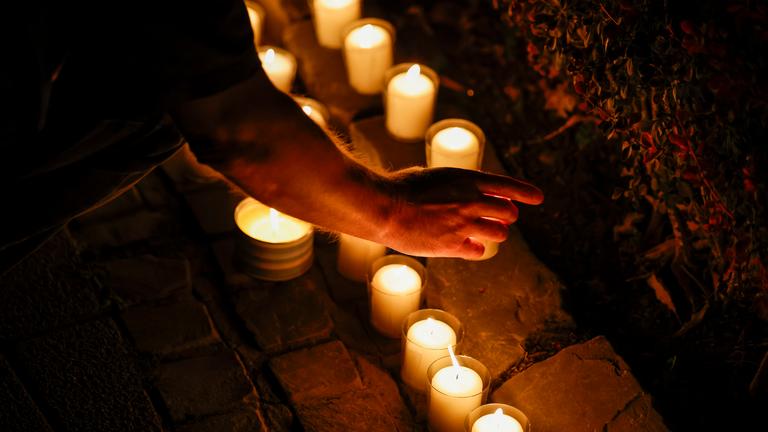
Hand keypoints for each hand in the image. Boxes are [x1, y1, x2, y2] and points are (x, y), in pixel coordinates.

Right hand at [384, 167, 543, 258]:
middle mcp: (471, 201)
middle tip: (498, 218)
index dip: (526, 192)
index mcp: (467, 179)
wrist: (384, 208)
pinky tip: (466, 245)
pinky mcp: (454, 245)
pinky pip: (478, 250)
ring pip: (499, 233)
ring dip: (494, 232)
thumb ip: (456, 185)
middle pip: (507, 212)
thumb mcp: (434, 176)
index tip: (538, 198)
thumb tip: (469, 192)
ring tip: (481, 231)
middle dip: (505, 215)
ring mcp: (464, 224)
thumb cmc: (402, 188)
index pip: (507, 186)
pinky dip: (475, 248)